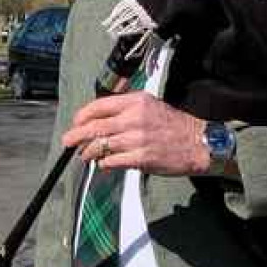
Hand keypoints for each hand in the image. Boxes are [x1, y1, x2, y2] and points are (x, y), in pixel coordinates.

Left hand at [62, 91, 210, 176]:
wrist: (198, 143)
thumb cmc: (175, 125)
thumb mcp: (150, 105)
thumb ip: (125, 109)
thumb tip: (100, 121)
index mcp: (136, 102)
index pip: (99, 106)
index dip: (82, 116)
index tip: (76, 123)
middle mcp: (134, 118)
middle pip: (95, 127)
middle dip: (76, 136)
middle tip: (67, 142)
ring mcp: (137, 139)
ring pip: (100, 146)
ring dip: (89, 152)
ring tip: (85, 156)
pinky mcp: (141, 158)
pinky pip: (112, 162)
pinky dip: (104, 164)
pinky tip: (104, 164)